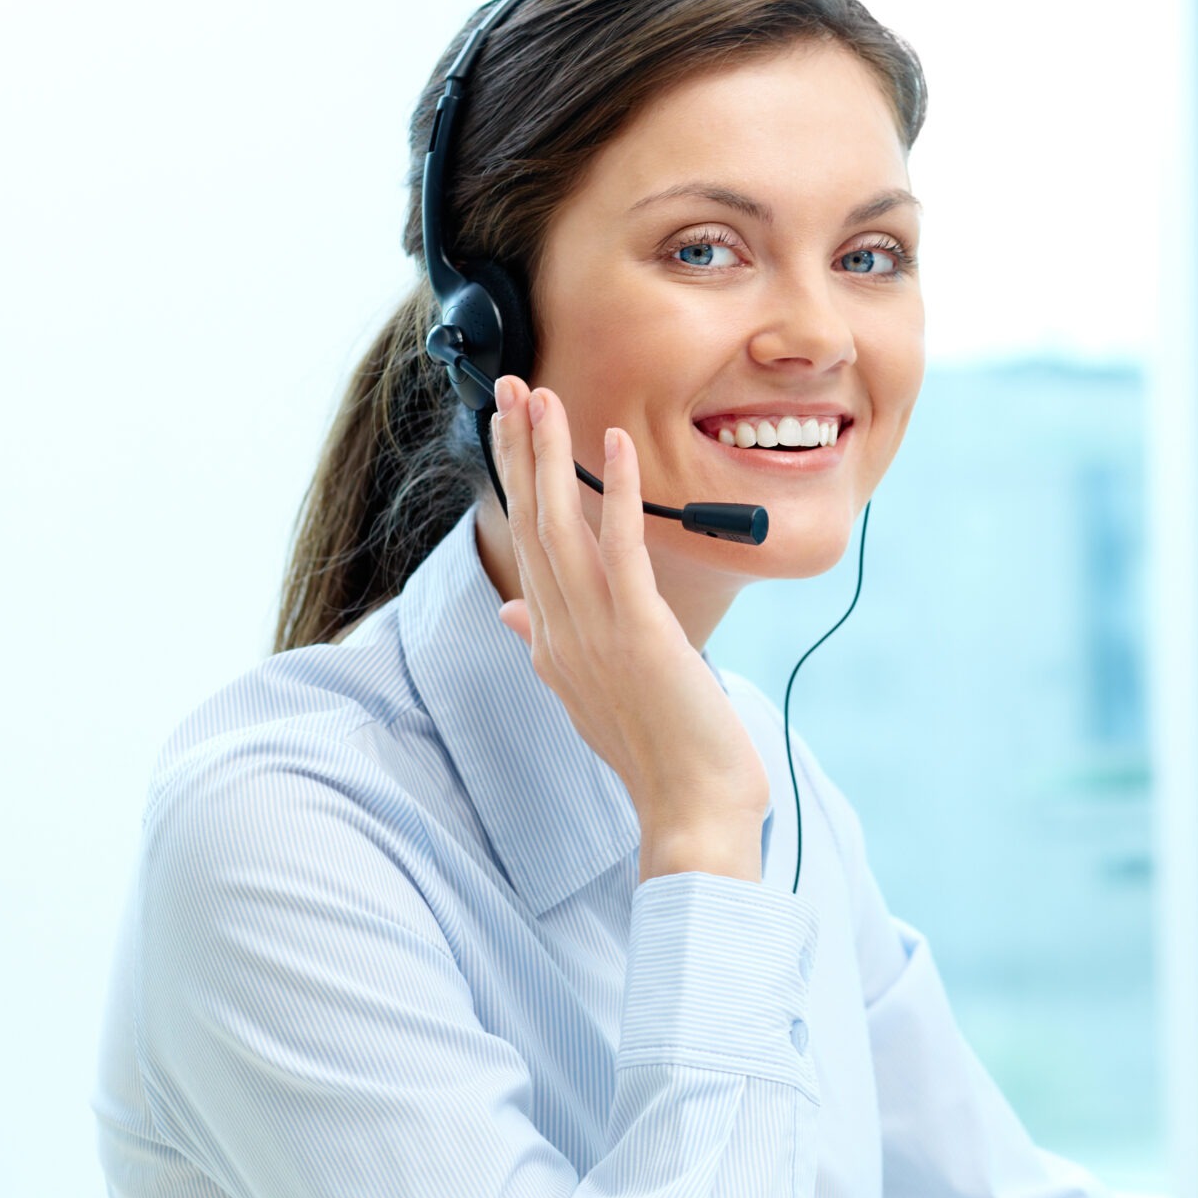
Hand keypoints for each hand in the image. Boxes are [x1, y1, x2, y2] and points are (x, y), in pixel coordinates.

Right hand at [491, 376, 770, 881]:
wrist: (690, 812)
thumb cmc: (658, 757)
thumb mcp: (591, 696)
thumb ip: (549, 648)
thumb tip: (512, 615)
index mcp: (550, 644)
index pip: (524, 545)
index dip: (513, 481)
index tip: (507, 428)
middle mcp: (559, 633)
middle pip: (528, 524)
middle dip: (516, 451)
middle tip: (507, 386)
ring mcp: (595, 632)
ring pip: (559, 527)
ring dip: (548, 456)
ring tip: (539, 395)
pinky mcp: (639, 632)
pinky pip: (621, 549)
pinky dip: (616, 494)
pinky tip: (614, 444)